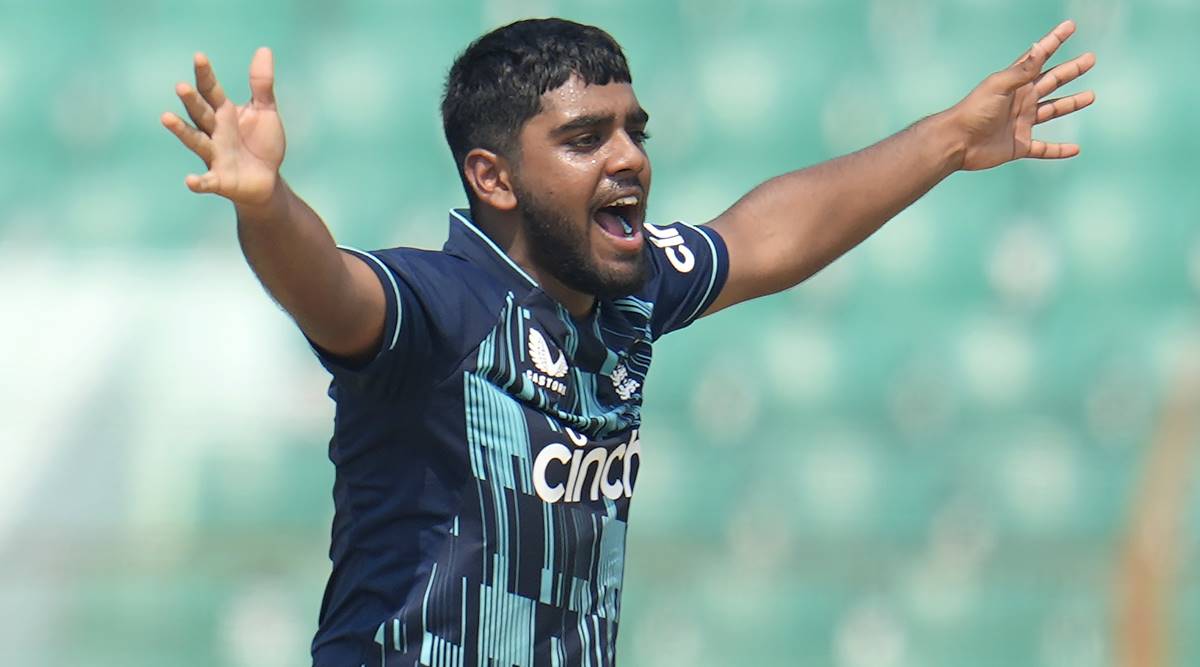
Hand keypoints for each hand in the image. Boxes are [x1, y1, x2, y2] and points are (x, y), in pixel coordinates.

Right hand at [161, 48, 285, 205]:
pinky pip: (207, 181)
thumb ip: (261, 84)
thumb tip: (264, 49)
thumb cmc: (262, 143)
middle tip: (181, 86)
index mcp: (223, 113)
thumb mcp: (265, 111)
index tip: (199, 56)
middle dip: (191, 101)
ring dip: (181, 131)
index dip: (205, 75)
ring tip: (166, 118)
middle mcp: (214, 132)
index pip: (211, 90)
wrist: (268, 180)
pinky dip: (199, 182)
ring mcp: (214, 155)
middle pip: (199, 113)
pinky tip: (190, 181)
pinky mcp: (220, 180)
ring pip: (195, 141)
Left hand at [951, 20, 1095, 170]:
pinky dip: (1059, 150)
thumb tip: (1039, 47)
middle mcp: (1021, 101)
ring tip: (1091, 96)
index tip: (1070, 26)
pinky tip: (1075, 150)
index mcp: (1016, 83)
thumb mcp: (999, 86)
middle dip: (1071, 70)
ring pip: (1053, 111)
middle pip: (1052, 82)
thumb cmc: (973, 111)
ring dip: (1071, 103)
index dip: (1054, 41)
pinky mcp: (1019, 146)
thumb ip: (1021, 71)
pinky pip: (1044, 148)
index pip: (1039, 58)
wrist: (957, 142)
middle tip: (1090, 59)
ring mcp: (1021, 123)